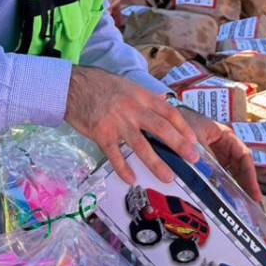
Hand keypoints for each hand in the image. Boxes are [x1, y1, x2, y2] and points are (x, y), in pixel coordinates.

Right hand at [66, 66, 198, 185]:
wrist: (72, 85)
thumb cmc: (100, 85)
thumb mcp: (128, 85)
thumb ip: (144, 98)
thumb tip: (162, 107)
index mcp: (141, 96)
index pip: (168, 112)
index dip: (183, 127)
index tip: (194, 140)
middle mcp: (132, 109)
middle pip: (161, 128)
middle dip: (179, 145)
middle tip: (193, 158)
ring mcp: (117, 122)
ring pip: (141, 145)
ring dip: (156, 163)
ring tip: (168, 177)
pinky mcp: (101, 134)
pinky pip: (115, 155)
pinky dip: (123, 169)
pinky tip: (131, 179)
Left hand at [180, 109, 261, 200]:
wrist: (164, 121)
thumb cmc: (181, 124)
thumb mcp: (195, 141)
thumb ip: (205, 158)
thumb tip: (212, 180)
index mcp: (226, 136)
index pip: (244, 157)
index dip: (250, 176)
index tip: (254, 193)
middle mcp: (223, 147)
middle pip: (239, 168)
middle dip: (245, 185)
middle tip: (250, 205)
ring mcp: (215, 156)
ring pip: (229, 174)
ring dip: (234, 189)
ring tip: (239, 206)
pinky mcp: (205, 164)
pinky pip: (216, 177)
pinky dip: (219, 188)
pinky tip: (221, 201)